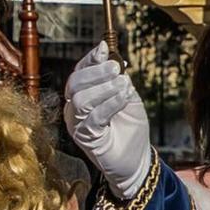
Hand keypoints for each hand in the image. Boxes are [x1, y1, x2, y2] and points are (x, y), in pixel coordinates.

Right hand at [64, 42, 152, 199]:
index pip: (80, 72)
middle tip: (116, 68)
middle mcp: (74, 108)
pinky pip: (93, 117)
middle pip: (74, 83)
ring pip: (80, 99)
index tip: (105, 49)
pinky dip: (110, 104)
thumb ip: (119, 80)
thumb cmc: (130, 128)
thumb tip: (114, 58)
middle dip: (96, 72)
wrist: (136, 160)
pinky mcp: (84, 138)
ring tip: (123, 85)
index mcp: (82, 95)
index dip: (90, 59)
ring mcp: (76, 124)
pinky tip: (123, 97)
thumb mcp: (128, 97)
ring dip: (104, 88)